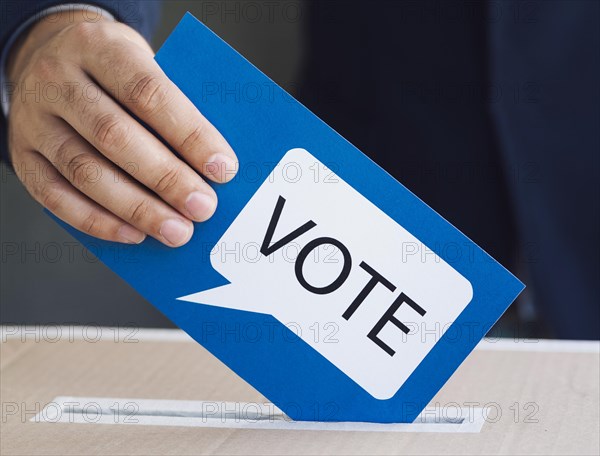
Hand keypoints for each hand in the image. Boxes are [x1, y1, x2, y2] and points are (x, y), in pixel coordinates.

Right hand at [6, 11, 237, 246]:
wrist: (51, 59)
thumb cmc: (114, 72)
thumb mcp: (145, 65)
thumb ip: (173, 106)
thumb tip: (213, 163)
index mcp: (99, 47)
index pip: (148, 92)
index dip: (188, 134)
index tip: (222, 168)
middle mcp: (57, 79)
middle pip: (114, 135)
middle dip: (166, 178)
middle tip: (203, 207)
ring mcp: (33, 119)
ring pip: (84, 171)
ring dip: (137, 208)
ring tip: (176, 230)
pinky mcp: (22, 156)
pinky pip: (55, 196)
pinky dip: (97, 221)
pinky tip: (133, 234)